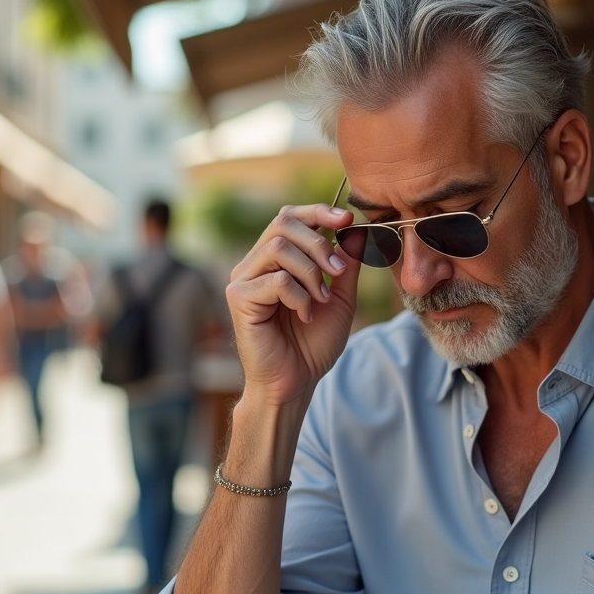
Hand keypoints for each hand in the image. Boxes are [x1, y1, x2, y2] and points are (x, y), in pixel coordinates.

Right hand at [226, 204, 358, 406]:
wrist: (295, 382)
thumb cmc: (313, 343)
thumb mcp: (340, 298)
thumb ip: (345, 264)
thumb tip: (355, 229)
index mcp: (276, 259)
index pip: (291, 217)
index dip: (319, 212)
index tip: (347, 220)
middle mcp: (255, 263)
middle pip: (282, 223)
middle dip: (318, 243)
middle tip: (337, 272)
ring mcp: (243, 278)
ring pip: (278, 247)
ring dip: (310, 272)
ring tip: (321, 300)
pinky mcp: (238, 297)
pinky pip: (276, 279)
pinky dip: (299, 297)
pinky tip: (305, 316)